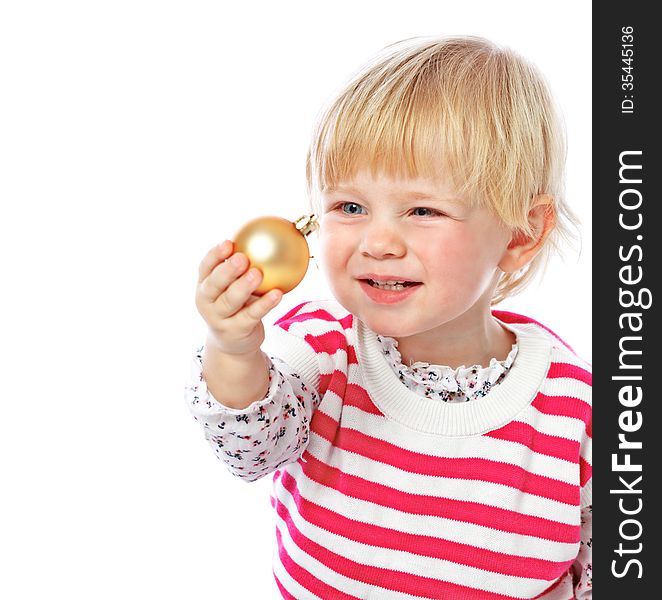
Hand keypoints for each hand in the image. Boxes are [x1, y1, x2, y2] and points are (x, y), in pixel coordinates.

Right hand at [195, 240, 282, 355]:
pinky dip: (265, 304)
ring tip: (258, 274)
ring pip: (231, 301)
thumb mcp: (231, 288)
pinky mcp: (235, 331)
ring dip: (244, 286)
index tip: (229, 242)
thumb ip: (241, 269)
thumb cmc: (235, 307)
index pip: (205, 267)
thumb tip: (266, 238)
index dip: (215, 255)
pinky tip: (278, 294)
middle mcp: (207, 302)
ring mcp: (219, 318)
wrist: (232, 344)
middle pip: (214, 284)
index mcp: (204, 286)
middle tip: (242, 258)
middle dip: (227, 270)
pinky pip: (251, 315)